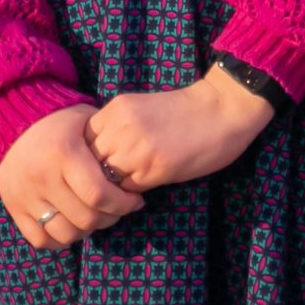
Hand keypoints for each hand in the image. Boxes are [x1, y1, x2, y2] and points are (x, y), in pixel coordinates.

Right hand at [0, 103, 143, 249]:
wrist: (14, 125)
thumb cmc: (61, 123)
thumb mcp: (87, 121)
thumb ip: (108, 144)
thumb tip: (134, 170)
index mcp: (63, 153)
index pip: (98, 194)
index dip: (123, 204)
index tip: (136, 200)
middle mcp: (41, 177)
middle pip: (85, 218)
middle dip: (110, 218)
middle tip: (119, 209)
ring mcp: (24, 197)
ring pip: (65, 233)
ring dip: (88, 231)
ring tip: (97, 216)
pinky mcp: (13, 209)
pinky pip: (40, 239)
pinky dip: (61, 239)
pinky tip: (74, 225)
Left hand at [88, 68, 277, 191]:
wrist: (224, 108)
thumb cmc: (186, 110)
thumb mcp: (142, 111)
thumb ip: (117, 130)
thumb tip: (98, 161)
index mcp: (117, 109)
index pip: (80, 143)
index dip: (87, 159)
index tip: (99, 167)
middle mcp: (120, 127)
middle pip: (88, 163)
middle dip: (94, 177)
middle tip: (106, 186)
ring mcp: (136, 148)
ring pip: (104, 180)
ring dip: (110, 191)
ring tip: (123, 192)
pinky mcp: (154, 168)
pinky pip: (127, 190)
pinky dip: (129, 196)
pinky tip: (142, 192)